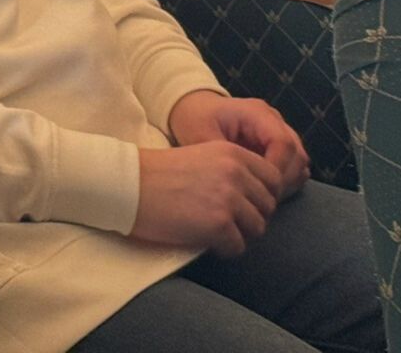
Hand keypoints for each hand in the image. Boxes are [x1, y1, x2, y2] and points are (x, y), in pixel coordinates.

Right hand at [131, 141, 282, 256]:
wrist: (127, 184)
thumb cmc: (158, 173)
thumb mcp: (202, 156)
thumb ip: (231, 170)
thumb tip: (256, 199)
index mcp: (233, 152)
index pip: (273, 179)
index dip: (261, 195)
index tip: (243, 203)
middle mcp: (236, 173)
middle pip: (269, 206)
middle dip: (251, 216)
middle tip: (225, 220)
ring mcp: (229, 198)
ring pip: (258, 228)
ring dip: (239, 233)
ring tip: (214, 230)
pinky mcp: (219, 223)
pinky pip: (238, 246)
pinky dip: (224, 248)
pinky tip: (204, 239)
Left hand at [168, 90, 308, 198]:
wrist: (195, 108)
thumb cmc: (195, 119)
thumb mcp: (200, 135)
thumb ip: (221, 157)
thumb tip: (238, 183)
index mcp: (257, 113)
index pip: (283, 143)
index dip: (277, 170)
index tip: (261, 190)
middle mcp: (274, 120)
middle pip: (297, 154)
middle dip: (283, 180)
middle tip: (262, 199)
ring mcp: (278, 132)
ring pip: (299, 162)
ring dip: (286, 182)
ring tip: (263, 197)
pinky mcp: (277, 144)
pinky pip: (292, 165)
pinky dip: (284, 181)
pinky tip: (265, 192)